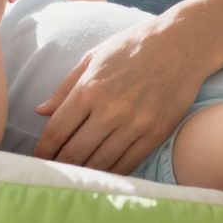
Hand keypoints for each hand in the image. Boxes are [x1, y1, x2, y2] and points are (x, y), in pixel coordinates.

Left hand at [33, 17, 205, 173]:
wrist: (182, 44)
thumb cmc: (134, 46)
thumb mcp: (95, 56)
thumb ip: (66, 86)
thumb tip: (41, 111)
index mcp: (90, 88)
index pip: (57, 130)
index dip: (43, 149)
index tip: (39, 158)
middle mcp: (111, 109)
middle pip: (75, 152)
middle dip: (59, 166)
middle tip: (52, 172)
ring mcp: (135, 124)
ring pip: (100, 162)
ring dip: (84, 173)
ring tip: (74, 177)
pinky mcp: (156, 134)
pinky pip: (127, 163)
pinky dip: (111, 173)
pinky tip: (102, 174)